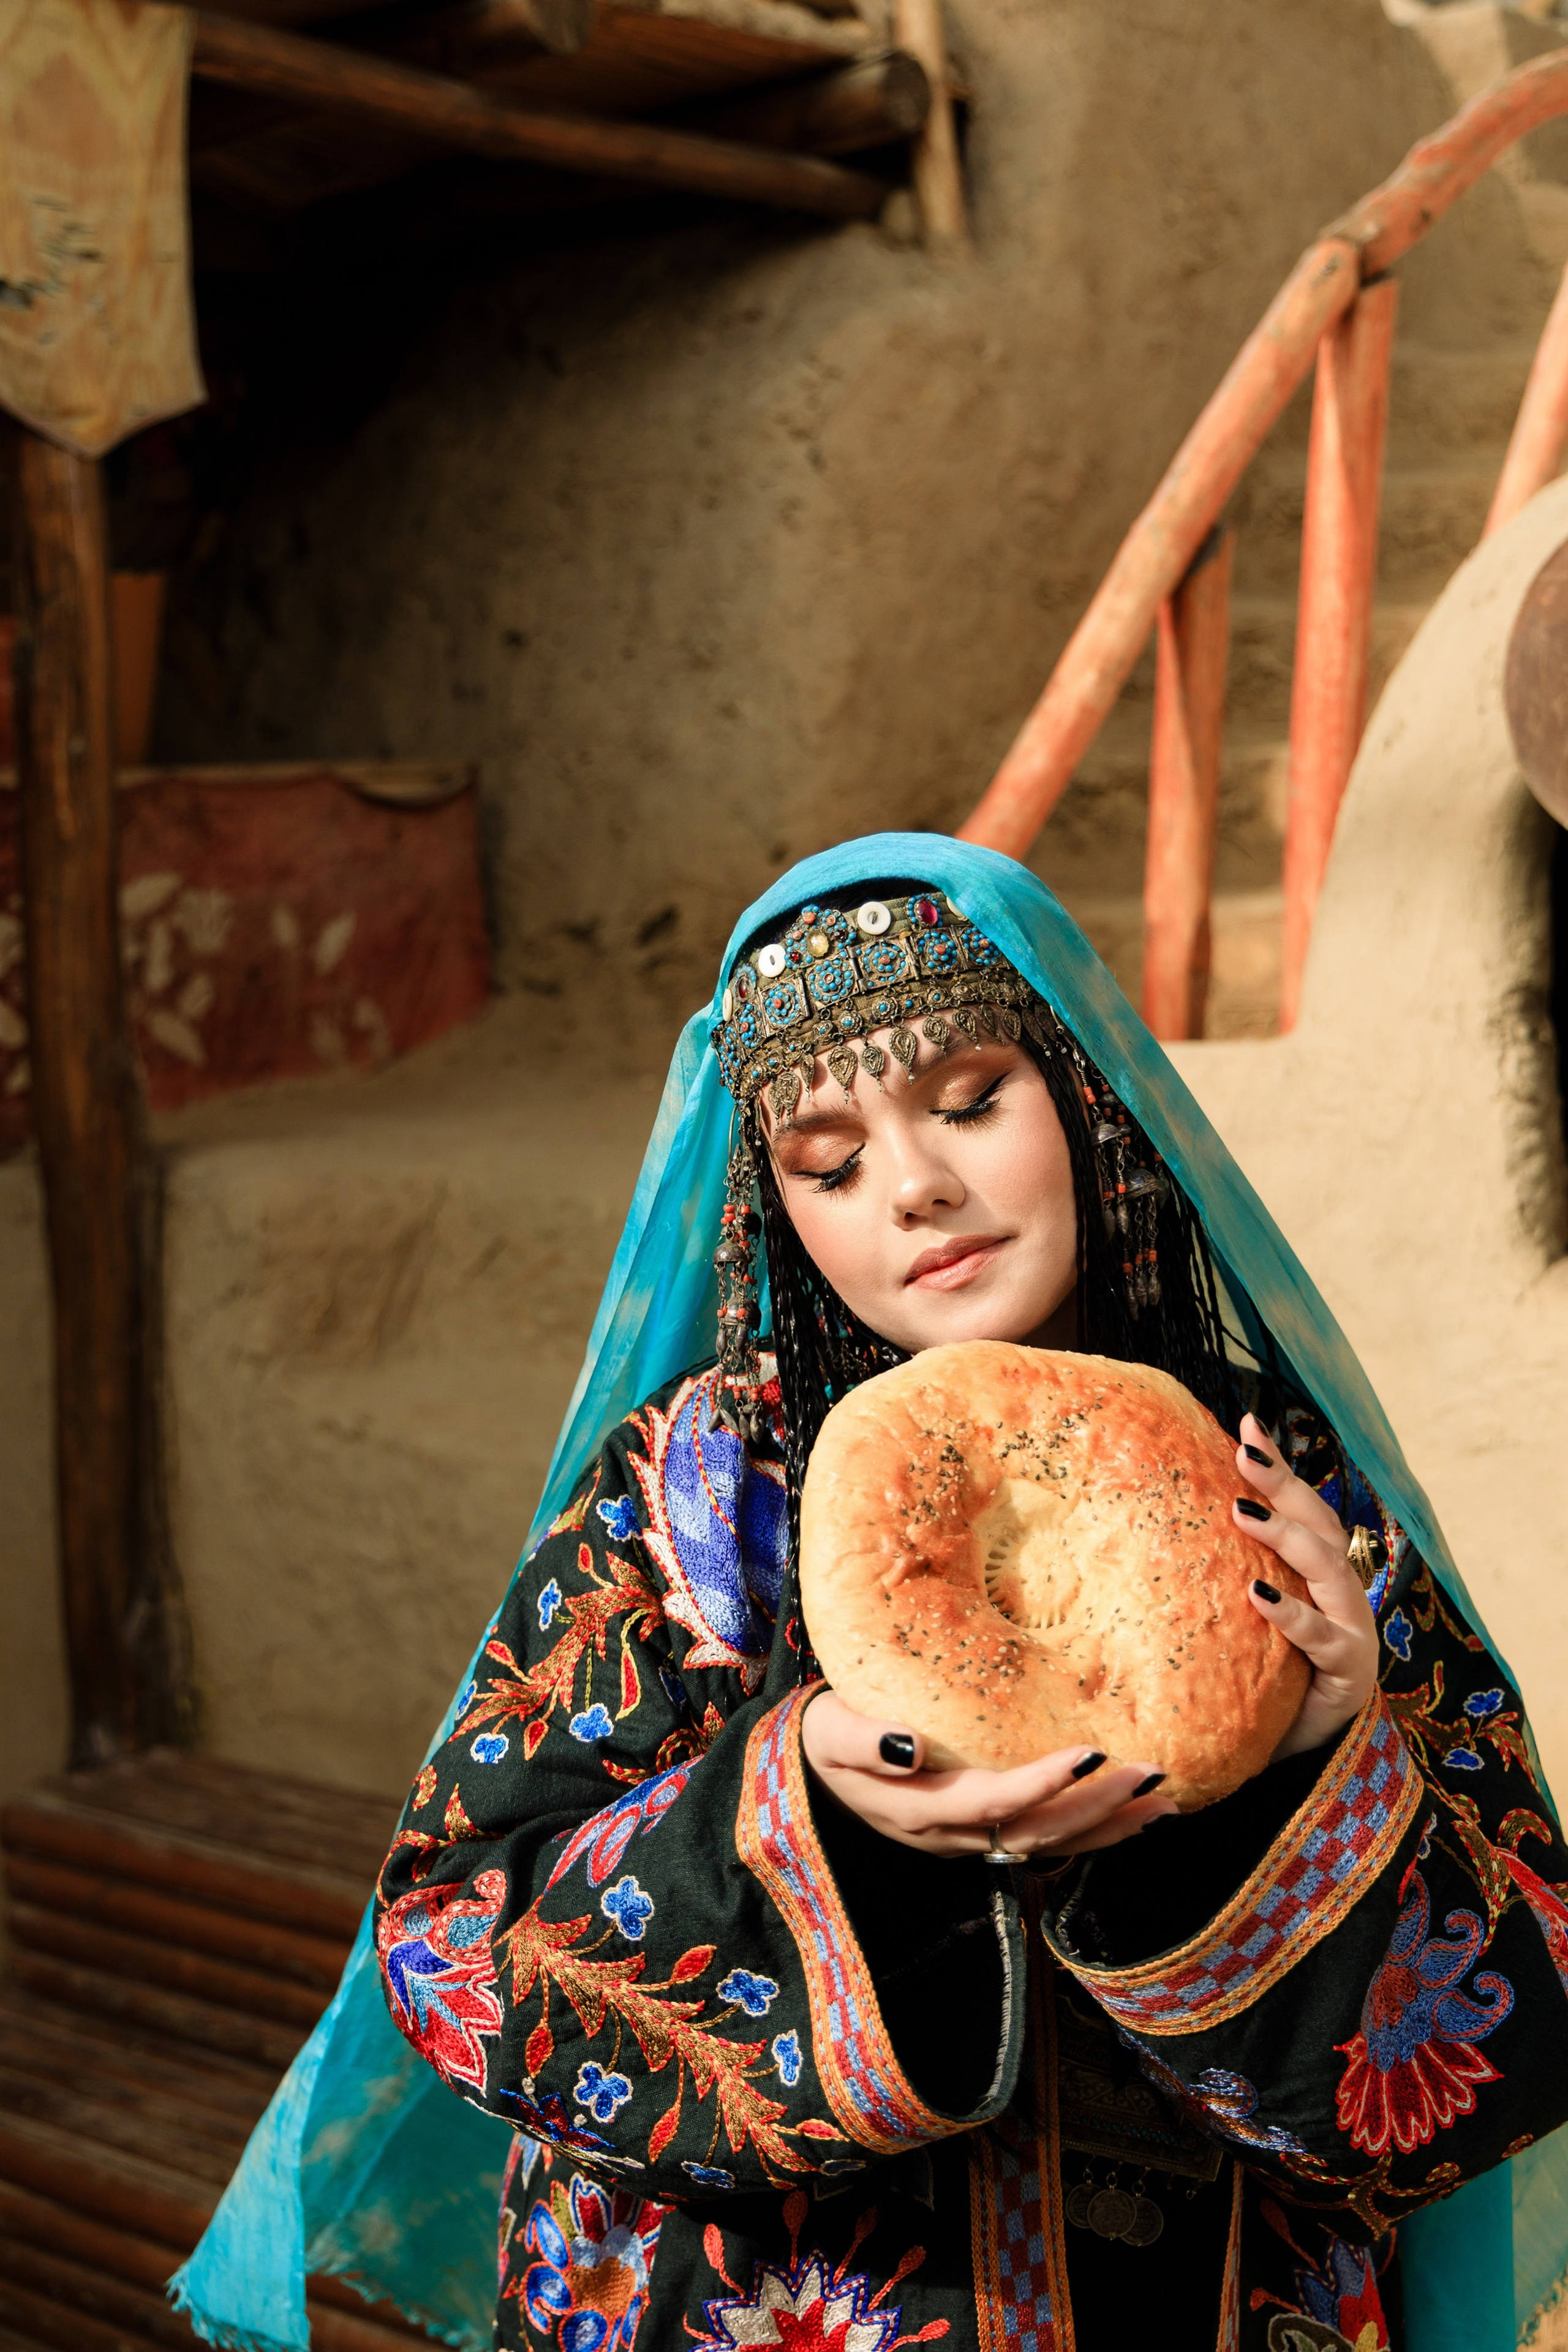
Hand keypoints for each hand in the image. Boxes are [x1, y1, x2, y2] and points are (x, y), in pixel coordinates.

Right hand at [800, 1688, 1178, 1859]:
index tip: (1090, 1754)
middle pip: (1037, 1832)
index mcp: (917, 1810)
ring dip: (1109, 1829)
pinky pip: (1045, 1843)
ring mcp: (968, 1843)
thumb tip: (909, 1746)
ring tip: (1164, 1804)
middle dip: (1099, 1808)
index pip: (993, 1800)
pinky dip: (1092, 1834)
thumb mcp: (829, 1731)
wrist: (815, 1770)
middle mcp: (951, 1837)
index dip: (1042, 1783)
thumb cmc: (826, 1738)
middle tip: (1153, 1774)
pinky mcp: (979, 1837)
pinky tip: (1129, 1818)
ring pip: (1050, 1847)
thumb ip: (864, 1740)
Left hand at [1233, 1413, 1379, 1759]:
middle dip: (1284, 1484)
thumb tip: (1173, 1516)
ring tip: (1245, 1514)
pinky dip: (1292, 1614)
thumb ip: (1231, 1566)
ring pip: (1328, 1569)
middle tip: (1244, 1453)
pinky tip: (1259, 1597)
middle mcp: (1340, 1588)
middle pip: (1319, 1522)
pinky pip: (1322, 1636)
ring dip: (1287, 1537)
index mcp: (1317, 1568)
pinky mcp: (1348, 1669)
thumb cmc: (1270, 1668)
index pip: (1302, 1504)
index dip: (1279, 1465)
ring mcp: (1350, 1626)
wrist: (1302, 1745)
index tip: (1247, 1421)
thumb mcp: (1247, 1610)